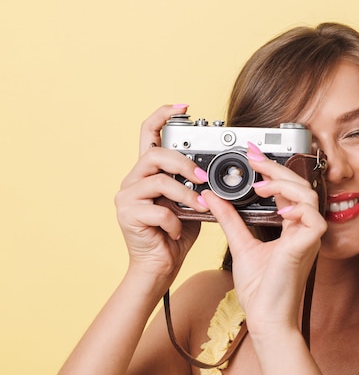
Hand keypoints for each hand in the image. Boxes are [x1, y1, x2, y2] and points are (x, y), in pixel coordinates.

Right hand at [114, 104, 209, 281]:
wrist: (158, 267)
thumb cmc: (175, 234)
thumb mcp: (190, 203)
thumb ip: (195, 186)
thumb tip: (216, 173)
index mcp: (148, 172)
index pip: (148, 133)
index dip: (163, 115)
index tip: (183, 106)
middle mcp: (133, 180)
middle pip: (155, 154)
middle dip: (183, 163)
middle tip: (202, 178)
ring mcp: (127, 197)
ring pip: (158, 180)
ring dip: (186, 195)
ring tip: (200, 208)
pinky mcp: (127, 215)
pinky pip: (158, 210)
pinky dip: (175, 221)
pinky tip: (178, 231)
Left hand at [201, 142, 326, 335]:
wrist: (265, 317)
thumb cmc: (260, 289)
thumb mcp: (240, 244)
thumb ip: (230, 218)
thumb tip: (213, 197)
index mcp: (291, 227)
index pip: (287, 189)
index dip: (272, 169)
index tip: (252, 155)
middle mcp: (302, 229)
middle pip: (300, 186)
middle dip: (276, 168)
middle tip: (253, 157)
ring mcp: (309, 237)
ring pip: (310, 196)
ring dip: (285, 184)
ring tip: (261, 184)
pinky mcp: (309, 247)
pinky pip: (314, 218)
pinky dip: (298, 208)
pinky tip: (279, 208)